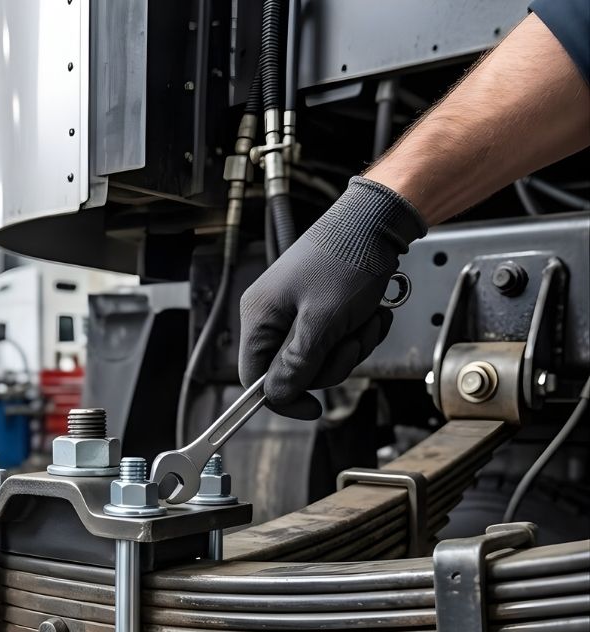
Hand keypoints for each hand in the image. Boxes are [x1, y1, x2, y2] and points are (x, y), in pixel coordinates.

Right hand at [238, 177, 425, 419]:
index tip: (313, 408)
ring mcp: (296, 311)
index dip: (283, 398)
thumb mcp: (322, 321)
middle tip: (353, 340)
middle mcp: (271, 316)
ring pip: (319, 357)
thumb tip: (276, 398)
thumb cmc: (347, 260)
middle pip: (292, 371)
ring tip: (368, 320)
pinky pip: (334, 340)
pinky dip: (358, 332)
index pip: (254, 378)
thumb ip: (296, 365)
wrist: (379, 219)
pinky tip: (372, 313)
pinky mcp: (319, 307)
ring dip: (351, 346)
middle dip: (331, 363)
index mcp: (259, 317)